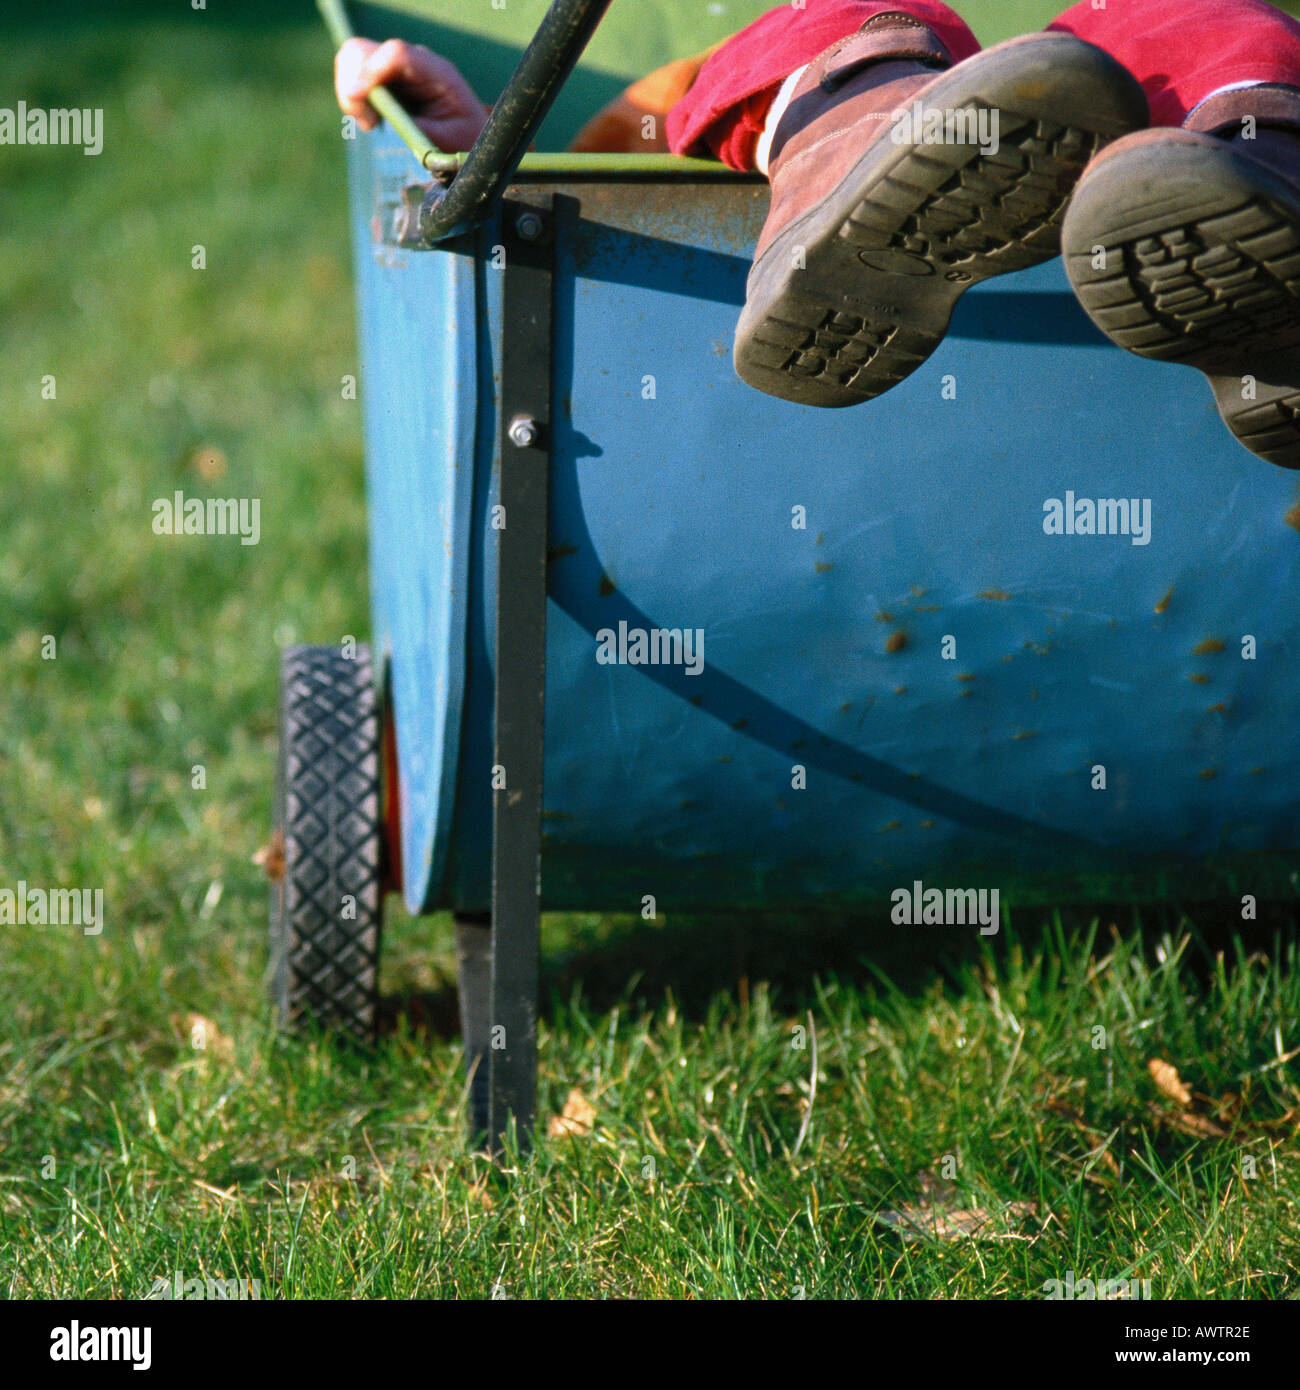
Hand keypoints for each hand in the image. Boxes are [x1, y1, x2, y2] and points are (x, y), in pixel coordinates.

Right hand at [335, 38, 489, 152]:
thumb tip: (389, 123)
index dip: (371, 71)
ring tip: (371, 123)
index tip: (357, 97)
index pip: (396, 53)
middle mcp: (412, 61)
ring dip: (351, 92)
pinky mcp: (383, 77)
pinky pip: (353, 75)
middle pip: (364, 50)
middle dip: (354, 85)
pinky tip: (371, 120)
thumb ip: (421, 131)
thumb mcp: (450, 140)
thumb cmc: (463, 137)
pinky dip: (353, 98)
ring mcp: (395, 67)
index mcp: (436, 71)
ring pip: (352, 59)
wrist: (466, 133)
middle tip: (370, 123)